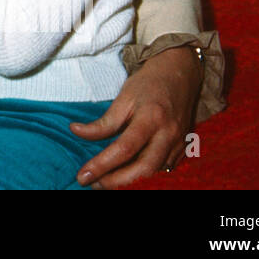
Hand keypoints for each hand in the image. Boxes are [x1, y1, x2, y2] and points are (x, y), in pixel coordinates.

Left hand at [70, 46, 201, 187]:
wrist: (179, 74)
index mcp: (151, 118)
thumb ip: (103, 122)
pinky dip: (145, 176)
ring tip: (106, 181)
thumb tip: (75, 132)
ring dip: (130, 182)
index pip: (124, 149)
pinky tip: (127, 175)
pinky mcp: (183, 149)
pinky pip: (163, 170)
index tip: (83, 175)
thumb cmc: (148, 84)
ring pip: (155, 174)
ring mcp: (179, 144)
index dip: (102, 165)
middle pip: (144, 169)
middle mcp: (168, 134)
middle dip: (117, 182)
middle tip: (94, 184)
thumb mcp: (123, 98)